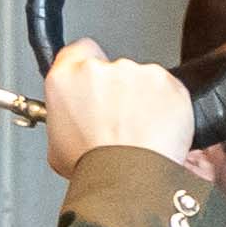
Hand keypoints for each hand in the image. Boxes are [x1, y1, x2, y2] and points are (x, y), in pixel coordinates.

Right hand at [36, 41, 193, 175]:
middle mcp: (101, 69)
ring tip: (139, 130)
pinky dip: (168, 106)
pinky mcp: (168, 83)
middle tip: (119, 120)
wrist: (127, 176)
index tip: (94, 76)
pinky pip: (169, 90)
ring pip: (143, 80)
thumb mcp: (56, 142)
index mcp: (66, 78)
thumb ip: (66, 115)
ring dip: (144, 98)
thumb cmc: (93, 164)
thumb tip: (72, 117)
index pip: (79, 50)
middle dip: (118, 90)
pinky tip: (157, 129)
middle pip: (113, 69)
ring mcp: (137, 73)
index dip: (88, 62)